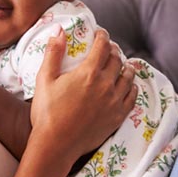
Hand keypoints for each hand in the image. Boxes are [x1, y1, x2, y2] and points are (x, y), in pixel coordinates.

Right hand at [30, 27, 136, 161]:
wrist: (56, 145)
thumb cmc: (47, 112)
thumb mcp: (45, 79)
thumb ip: (53, 53)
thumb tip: (59, 31)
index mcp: (88, 73)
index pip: (102, 46)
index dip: (102, 36)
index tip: (100, 34)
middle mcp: (106, 84)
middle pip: (116, 59)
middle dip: (113, 50)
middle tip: (107, 49)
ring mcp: (114, 101)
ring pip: (128, 76)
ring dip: (125, 66)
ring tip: (121, 64)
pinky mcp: (118, 116)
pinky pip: (132, 96)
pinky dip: (132, 87)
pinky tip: (129, 85)